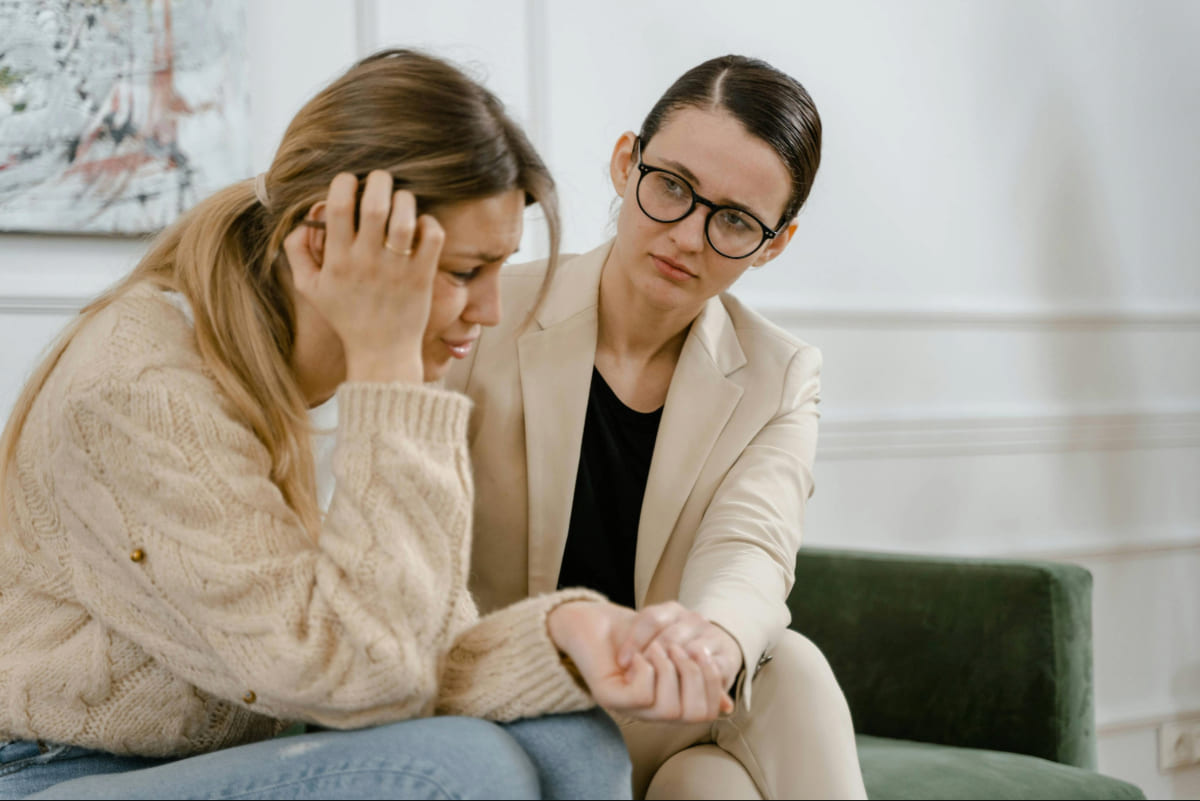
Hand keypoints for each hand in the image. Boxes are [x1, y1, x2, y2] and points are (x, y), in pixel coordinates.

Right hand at [283, 170, 443, 383]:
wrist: (381, 352)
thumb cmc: (346, 316)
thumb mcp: (310, 288)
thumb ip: (297, 252)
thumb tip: (302, 221)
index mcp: (338, 261)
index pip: (338, 207)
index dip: (344, 183)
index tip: (349, 181)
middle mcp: (367, 262)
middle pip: (375, 206)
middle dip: (379, 182)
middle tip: (381, 180)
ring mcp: (397, 269)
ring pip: (405, 219)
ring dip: (405, 200)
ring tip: (401, 200)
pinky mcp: (422, 276)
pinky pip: (431, 238)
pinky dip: (429, 224)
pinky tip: (421, 226)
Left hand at [547, 600, 732, 721]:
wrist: (587, 620)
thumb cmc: (630, 631)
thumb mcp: (672, 645)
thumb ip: (697, 671)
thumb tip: (727, 706)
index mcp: (667, 701)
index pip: (707, 712)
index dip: (714, 683)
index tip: (704, 651)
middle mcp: (649, 711)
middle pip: (695, 715)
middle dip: (694, 674)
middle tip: (678, 647)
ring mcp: (629, 708)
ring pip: (670, 709)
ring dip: (669, 669)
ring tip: (658, 647)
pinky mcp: (609, 698)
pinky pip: (642, 695)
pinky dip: (646, 669)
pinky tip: (638, 655)